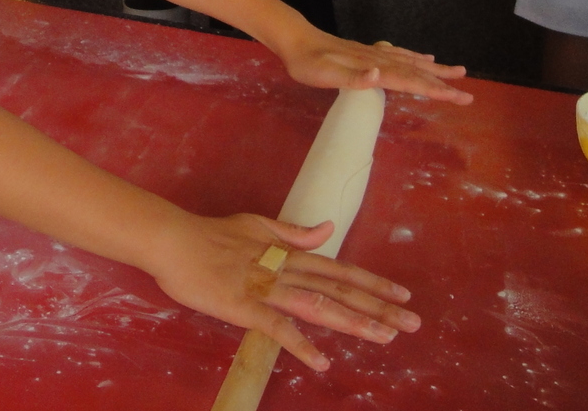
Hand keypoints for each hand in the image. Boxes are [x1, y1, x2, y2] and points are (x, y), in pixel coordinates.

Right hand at [146, 211, 421, 371]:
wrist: (174, 241)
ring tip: (386, 338)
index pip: (339, 270)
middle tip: (413, 323)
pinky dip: (302, 345)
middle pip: (339, 289)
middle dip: (378, 307)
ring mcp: (268, 288)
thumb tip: (328, 229)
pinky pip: (279, 328)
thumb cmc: (210, 235)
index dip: (372, 283)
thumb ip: (293, 233)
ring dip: (354, 323)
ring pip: (320, 306)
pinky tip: (323, 362)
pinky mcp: (246, 307)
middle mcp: (286, 270)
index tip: (402, 295)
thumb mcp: (257, 226)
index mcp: (288, 253)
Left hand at [273, 25, 473, 104]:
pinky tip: (423, 58)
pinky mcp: (367, 52)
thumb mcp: (325, 74)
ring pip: (411, 62)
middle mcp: (379, 59)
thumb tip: (381, 76)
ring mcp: (374, 54)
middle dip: (443, 84)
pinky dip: (415, 58)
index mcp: (373, 67)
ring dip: (434, 69)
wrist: (295, 40)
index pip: (410, 81)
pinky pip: (399, 55)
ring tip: (457, 71)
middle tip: (468, 94)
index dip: (435, 90)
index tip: (459, 98)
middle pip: (416, 72)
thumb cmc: (307, 62)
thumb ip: (353, 77)